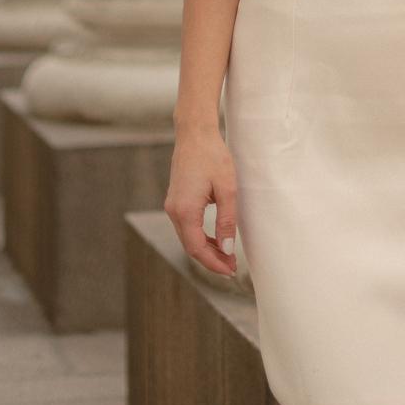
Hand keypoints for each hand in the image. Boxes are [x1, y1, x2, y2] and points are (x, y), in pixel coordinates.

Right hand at [164, 124, 238, 276]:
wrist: (195, 133)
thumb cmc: (213, 157)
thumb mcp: (227, 189)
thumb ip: (226, 221)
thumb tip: (226, 249)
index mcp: (185, 211)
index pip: (197, 249)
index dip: (213, 263)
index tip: (230, 271)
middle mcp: (174, 211)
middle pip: (191, 246)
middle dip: (211, 259)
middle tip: (232, 267)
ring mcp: (172, 205)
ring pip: (188, 237)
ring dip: (206, 249)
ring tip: (226, 256)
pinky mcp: (176, 200)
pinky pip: (186, 226)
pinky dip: (200, 236)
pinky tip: (215, 238)